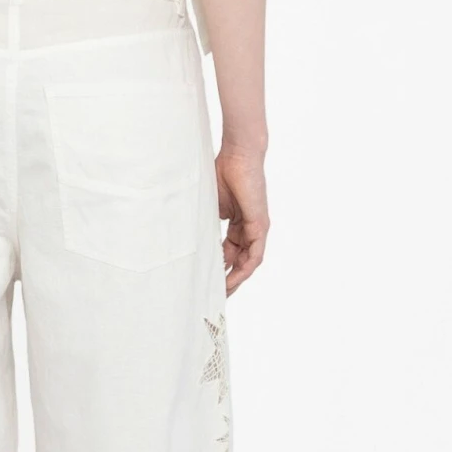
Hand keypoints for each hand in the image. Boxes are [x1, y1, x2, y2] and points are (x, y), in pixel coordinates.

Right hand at [216, 142, 267, 293]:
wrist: (238, 155)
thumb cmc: (223, 172)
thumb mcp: (210, 204)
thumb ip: (205, 222)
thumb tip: (190, 238)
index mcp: (237, 224)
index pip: (229, 253)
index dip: (219, 269)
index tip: (206, 283)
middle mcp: (249, 229)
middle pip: (239, 262)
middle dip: (227, 280)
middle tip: (214, 296)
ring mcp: (257, 228)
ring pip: (248, 262)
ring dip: (236, 279)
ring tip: (223, 293)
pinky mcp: (260, 225)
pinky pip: (255, 254)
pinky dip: (245, 268)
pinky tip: (233, 278)